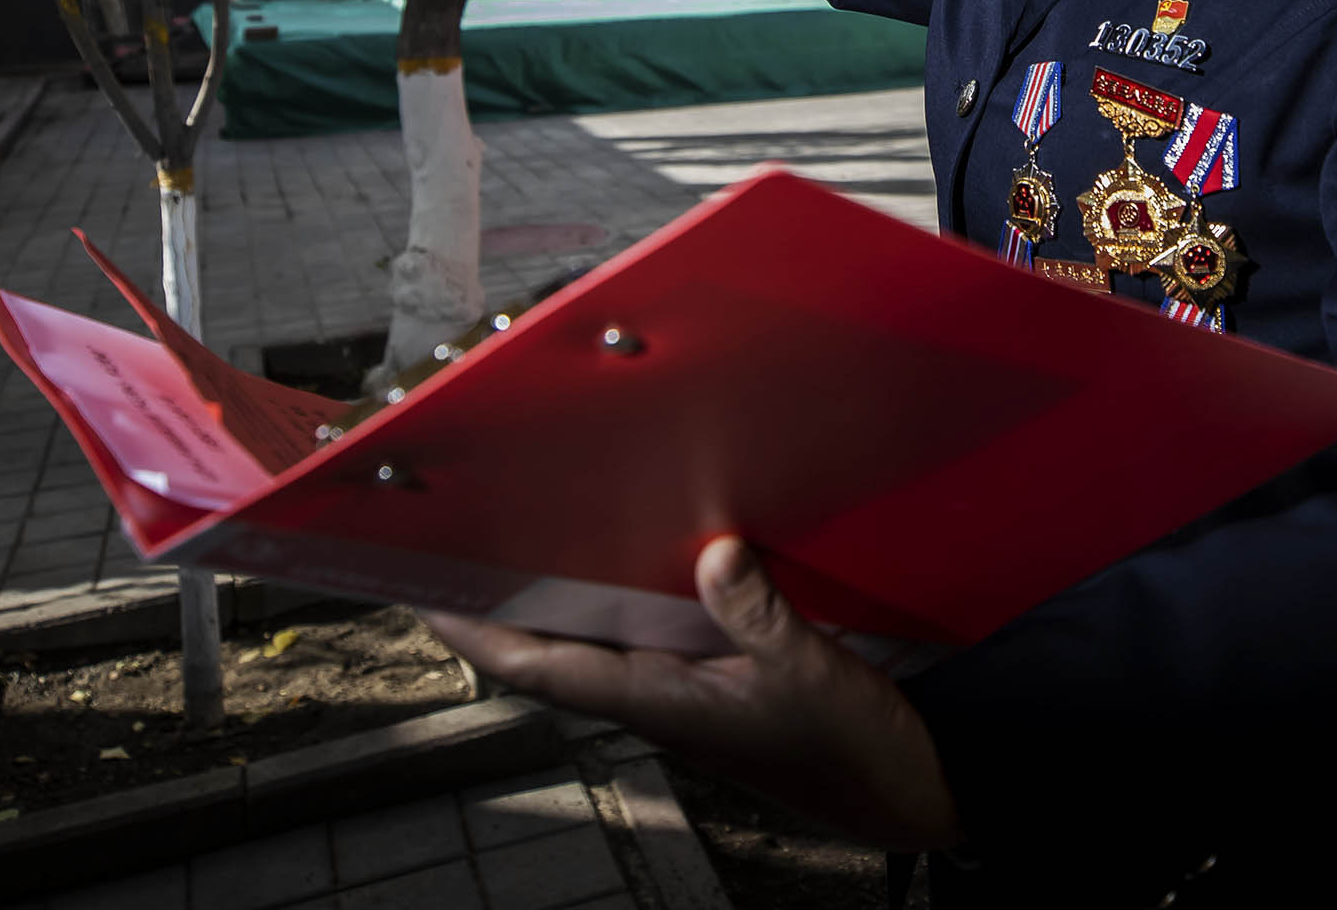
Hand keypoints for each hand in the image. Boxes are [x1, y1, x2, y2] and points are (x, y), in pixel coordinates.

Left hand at [424, 536, 961, 850]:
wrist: (910, 797)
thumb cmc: (857, 753)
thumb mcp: (814, 675)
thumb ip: (761, 613)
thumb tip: (715, 549)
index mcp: (663, 704)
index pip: (545, 668)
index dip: (479, 634)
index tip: (425, 594)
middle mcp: (659, 701)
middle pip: (555, 653)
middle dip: (501, 607)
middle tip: (455, 544)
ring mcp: (684, 696)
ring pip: (597, 645)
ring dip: (554, 601)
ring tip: (518, 540)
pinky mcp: (715, 686)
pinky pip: (645, 639)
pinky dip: (618, 600)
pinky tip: (626, 557)